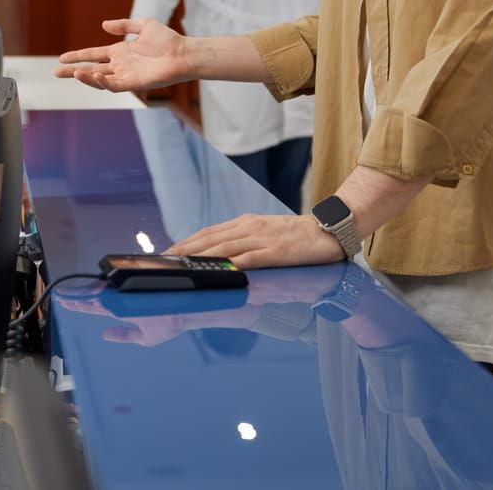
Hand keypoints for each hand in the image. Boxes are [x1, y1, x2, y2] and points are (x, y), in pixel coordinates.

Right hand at [55, 18, 190, 92]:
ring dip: (87, 77)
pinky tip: (95, 75)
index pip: (94, 55)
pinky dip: (103, 82)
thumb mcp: (143, 25)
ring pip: (100, 79)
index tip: (62, 58)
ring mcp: (126, 75)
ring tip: (75, 73)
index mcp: (120, 52)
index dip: (78, 56)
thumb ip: (124, 25)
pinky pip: (114, 85)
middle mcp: (120, 65)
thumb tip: (103, 25)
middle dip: (74, 71)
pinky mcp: (134, 83)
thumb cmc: (167, 39)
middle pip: (91, 69)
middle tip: (57, 72)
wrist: (182, 53)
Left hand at [167, 213, 343, 269]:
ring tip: (181, 265)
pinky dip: (231, 264)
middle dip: (184, 250)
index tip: (168, 252)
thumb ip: (242, 242)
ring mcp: (261, 238)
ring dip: (200, 257)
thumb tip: (219, 255)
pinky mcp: (275, 251)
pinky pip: (249, 258)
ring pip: (224, 247)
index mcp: (244, 223)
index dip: (186, 242)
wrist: (327, 229)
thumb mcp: (264, 233)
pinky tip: (218, 270)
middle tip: (165, 261)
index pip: (208, 232)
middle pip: (210, 239)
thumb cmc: (295, 235)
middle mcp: (248, 227)